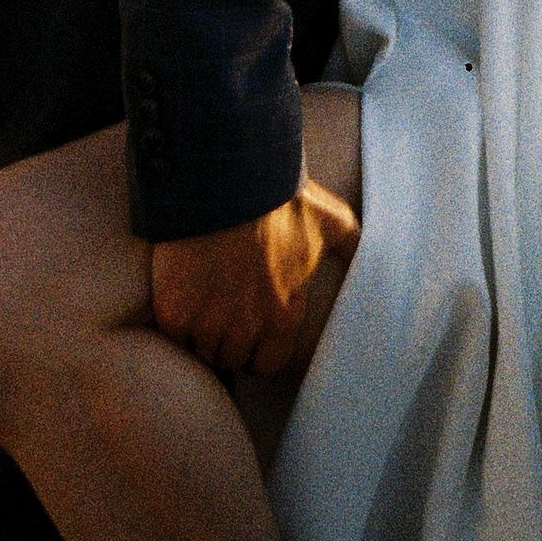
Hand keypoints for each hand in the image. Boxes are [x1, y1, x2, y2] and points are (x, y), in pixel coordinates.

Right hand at [149, 176, 358, 378]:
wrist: (227, 177)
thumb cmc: (281, 196)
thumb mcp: (330, 219)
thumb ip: (351, 245)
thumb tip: (367, 257)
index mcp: (284, 314)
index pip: (270, 363)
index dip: (260, 349)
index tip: (251, 330)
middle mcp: (248, 328)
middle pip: (232, 358)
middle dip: (229, 339)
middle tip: (223, 308)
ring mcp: (208, 324)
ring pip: (202, 350)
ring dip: (201, 333)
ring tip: (201, 300)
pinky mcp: (174, 313)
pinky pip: (174, 334)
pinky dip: (175, 320)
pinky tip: (180, 293)